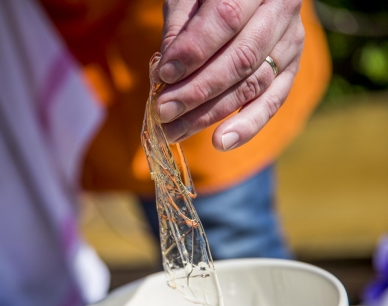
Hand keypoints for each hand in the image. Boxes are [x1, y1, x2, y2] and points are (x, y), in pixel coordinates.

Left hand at [156, 0, 303, 149]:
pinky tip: (220, 143)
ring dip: (211, 113)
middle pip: (241, 58)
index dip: (194, 50)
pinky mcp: (291, 67)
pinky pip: (273, 101)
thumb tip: (167, 72)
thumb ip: (180, 26)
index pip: (226, 18)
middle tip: (164, 111)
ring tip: (175, 131)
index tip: (164, 76)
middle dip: (198, 90)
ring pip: (253, 84)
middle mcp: (281, 10)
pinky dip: (248, 126)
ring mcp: (291, 41)